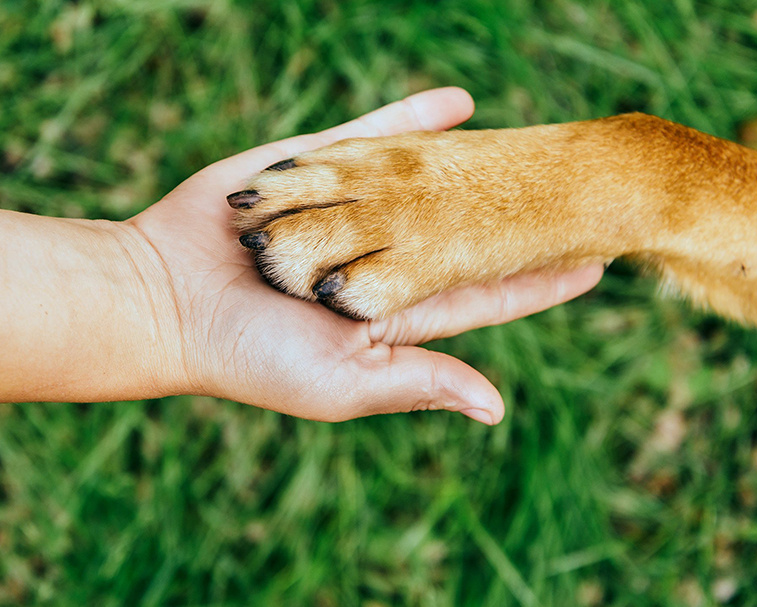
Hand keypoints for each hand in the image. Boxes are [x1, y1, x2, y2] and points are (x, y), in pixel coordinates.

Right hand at [129, 88, 602, 423]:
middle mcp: (377, 257)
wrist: (163, 299)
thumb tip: (498, 408)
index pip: (481, 295)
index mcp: (391, 312)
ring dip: (477, 167)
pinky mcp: (310, 168)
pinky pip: (371, 138)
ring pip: (428, 182)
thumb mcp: (340, 382)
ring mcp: (346, 209)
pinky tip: (461, 106)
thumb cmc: (249, 356)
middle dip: (518, 218)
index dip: (536, 281)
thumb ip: (417, 382)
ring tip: (532, 150)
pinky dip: (412, 120)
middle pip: (465, 232)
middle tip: (580, 199)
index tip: (593, 264)